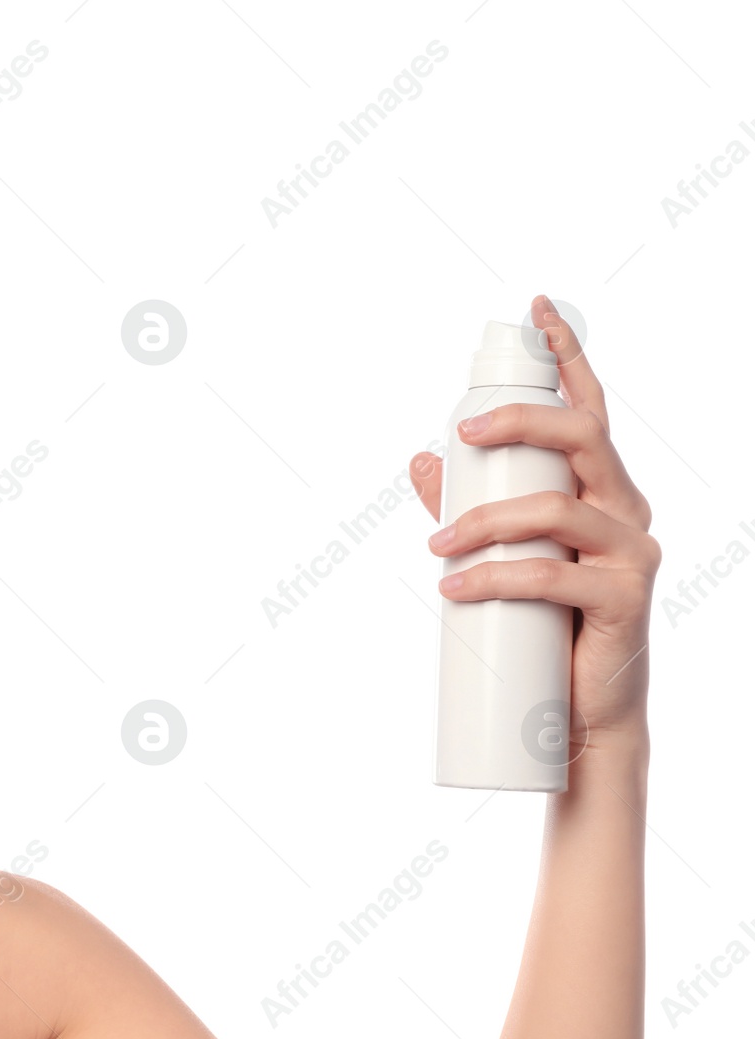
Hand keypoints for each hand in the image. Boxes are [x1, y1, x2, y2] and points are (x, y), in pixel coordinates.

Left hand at [408, 294, 660, 750]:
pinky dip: (495, 577)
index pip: (589, 409)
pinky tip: (454, 587)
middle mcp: (625, 509)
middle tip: (463, 431)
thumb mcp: (495, 553)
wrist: (574, 713)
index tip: (535, 310)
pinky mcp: (625, 600)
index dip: (567, 356)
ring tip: (438, 546)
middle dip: (520, 421)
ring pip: (559, 508)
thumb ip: (465, 504)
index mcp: (599, 488)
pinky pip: (554, 576)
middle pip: (583, 436)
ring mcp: (631, 553)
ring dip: (487, 521)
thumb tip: (420, 457)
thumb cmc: (539, 625)